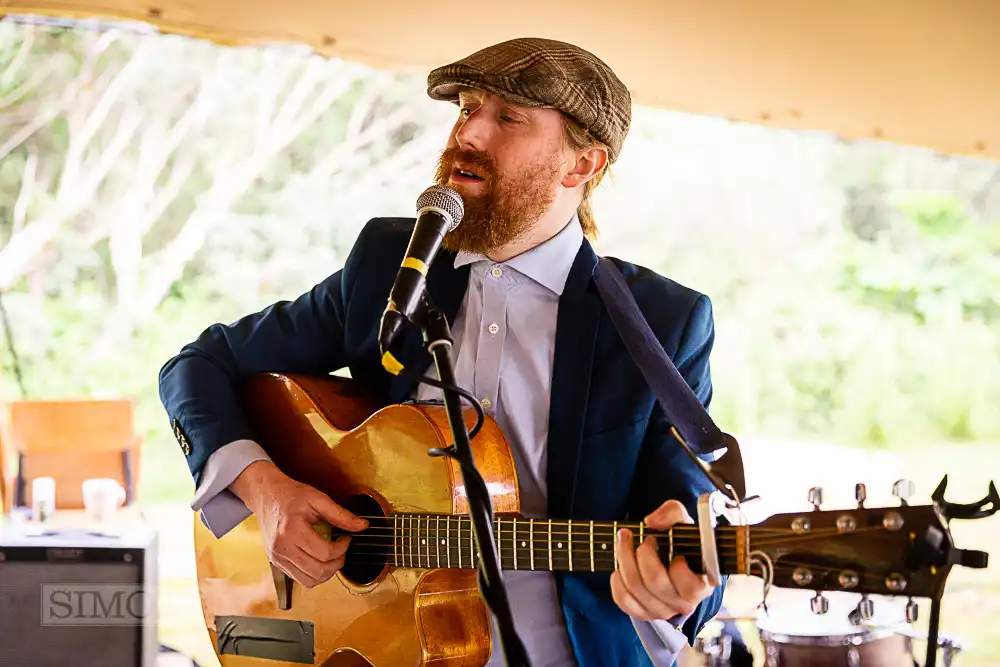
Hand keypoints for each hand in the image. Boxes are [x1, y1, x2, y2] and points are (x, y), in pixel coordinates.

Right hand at [230, 460, 367, 587]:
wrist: (266, 496)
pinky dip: (314, 574)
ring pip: (309, 581)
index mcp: (292, 529)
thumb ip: (341, 514)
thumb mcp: (318, 498)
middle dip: (337, 563)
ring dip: (327, 573)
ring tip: (332, 556)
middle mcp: (282, 547)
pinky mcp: (276, 562)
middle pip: (318, 571)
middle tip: (342, 550)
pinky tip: (319, 558)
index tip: (347, 538)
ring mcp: (277, 557)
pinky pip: (300, 579)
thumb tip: (363, 526)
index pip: (325, 553)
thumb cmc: (291, 495)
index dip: (343, 548)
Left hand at [610, 499, 712, 621]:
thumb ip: (672, 513)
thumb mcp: (683, 521)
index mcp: (700, 585)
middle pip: (653, 581)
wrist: (674, 558)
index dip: (670, 557)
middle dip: (640, 553)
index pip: (684, 579)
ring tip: (625, 542)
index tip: (663, 542)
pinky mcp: (644, 614)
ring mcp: (663, 611)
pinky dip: (617, 582)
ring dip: (624, 560)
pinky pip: (624, 601)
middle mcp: (683, 603)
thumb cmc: (682, 542)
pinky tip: (620, 568)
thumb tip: (652, 522)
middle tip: (641, 538)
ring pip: (635, 589)